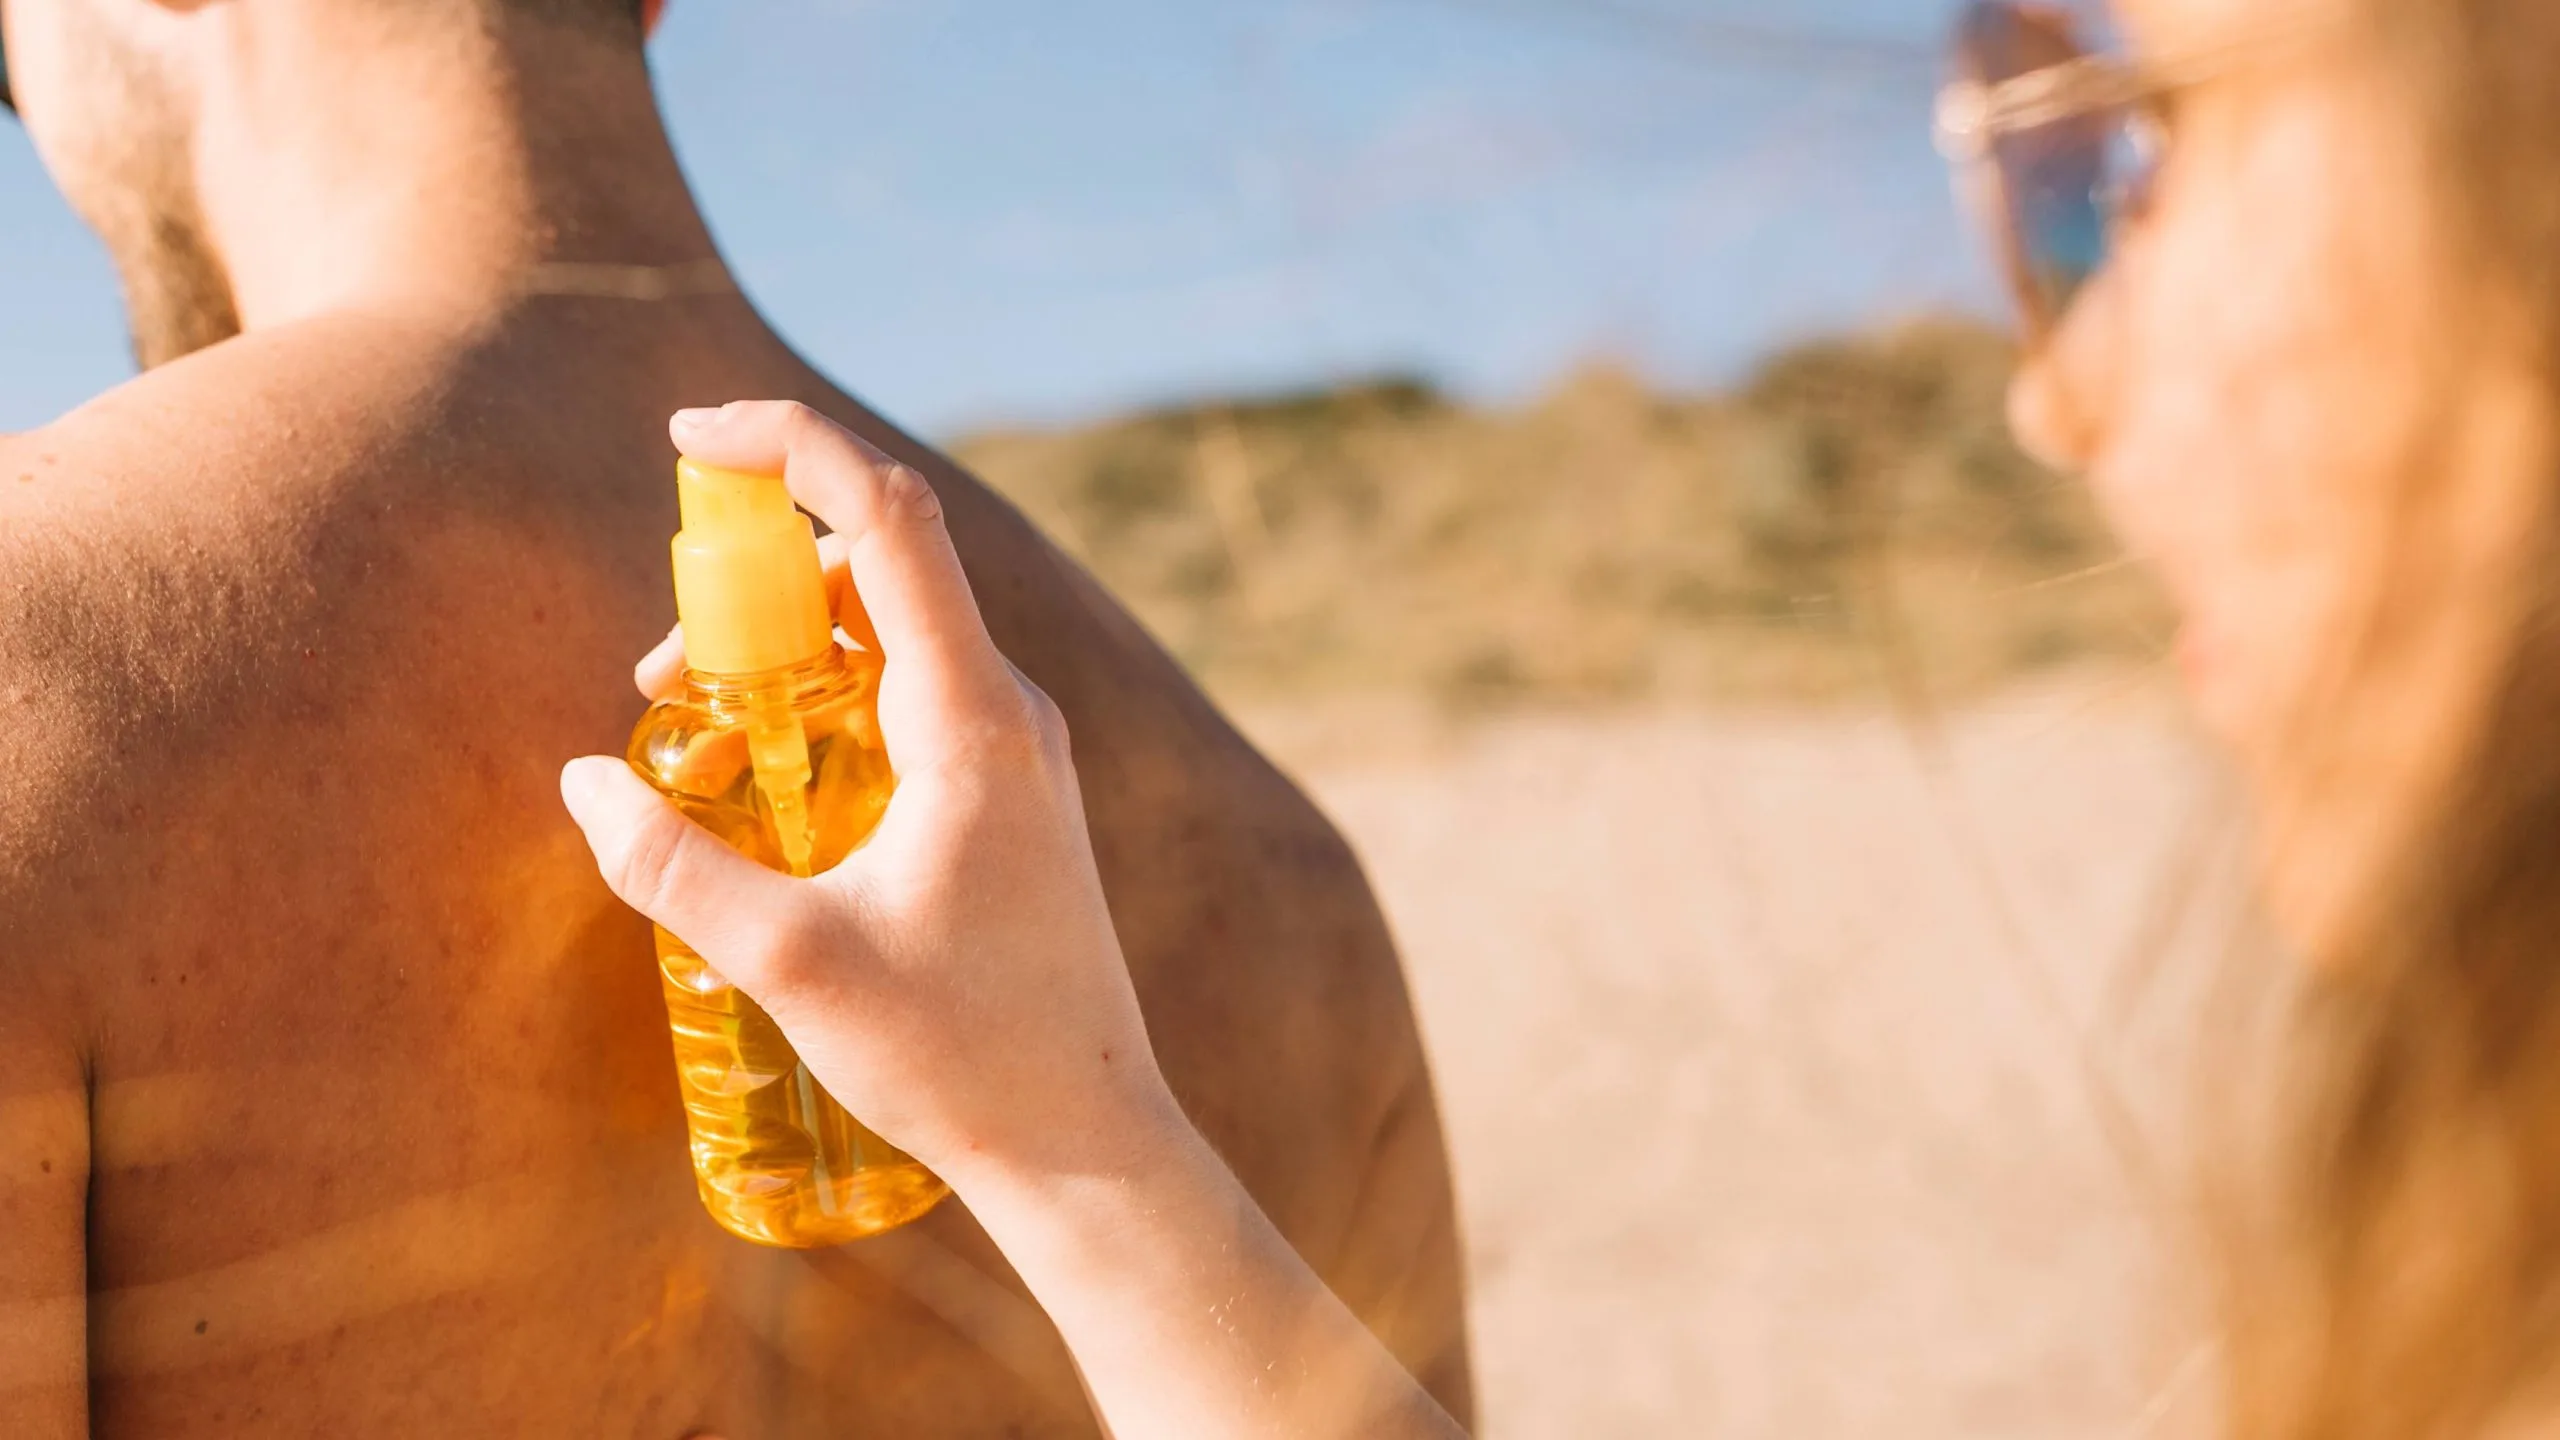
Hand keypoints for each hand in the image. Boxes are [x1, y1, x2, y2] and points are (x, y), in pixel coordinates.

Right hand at [559, 401, 1183, 1192]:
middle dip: (753, 584)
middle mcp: (1009, 707)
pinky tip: (773, 789)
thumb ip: (674, 868)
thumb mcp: (792, 961)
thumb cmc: (959, 1055)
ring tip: (700, 744)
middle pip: (874, 568)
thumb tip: (584, 783)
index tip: (689, 434)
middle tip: (663, 681)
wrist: (1087, 1139)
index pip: (887, 515)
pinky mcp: (1014, 790)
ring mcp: (1020, 747)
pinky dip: (830, 702)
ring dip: (785, 650)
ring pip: (890, 635)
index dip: (789, 445)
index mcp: (974, 716)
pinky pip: (912, 695)